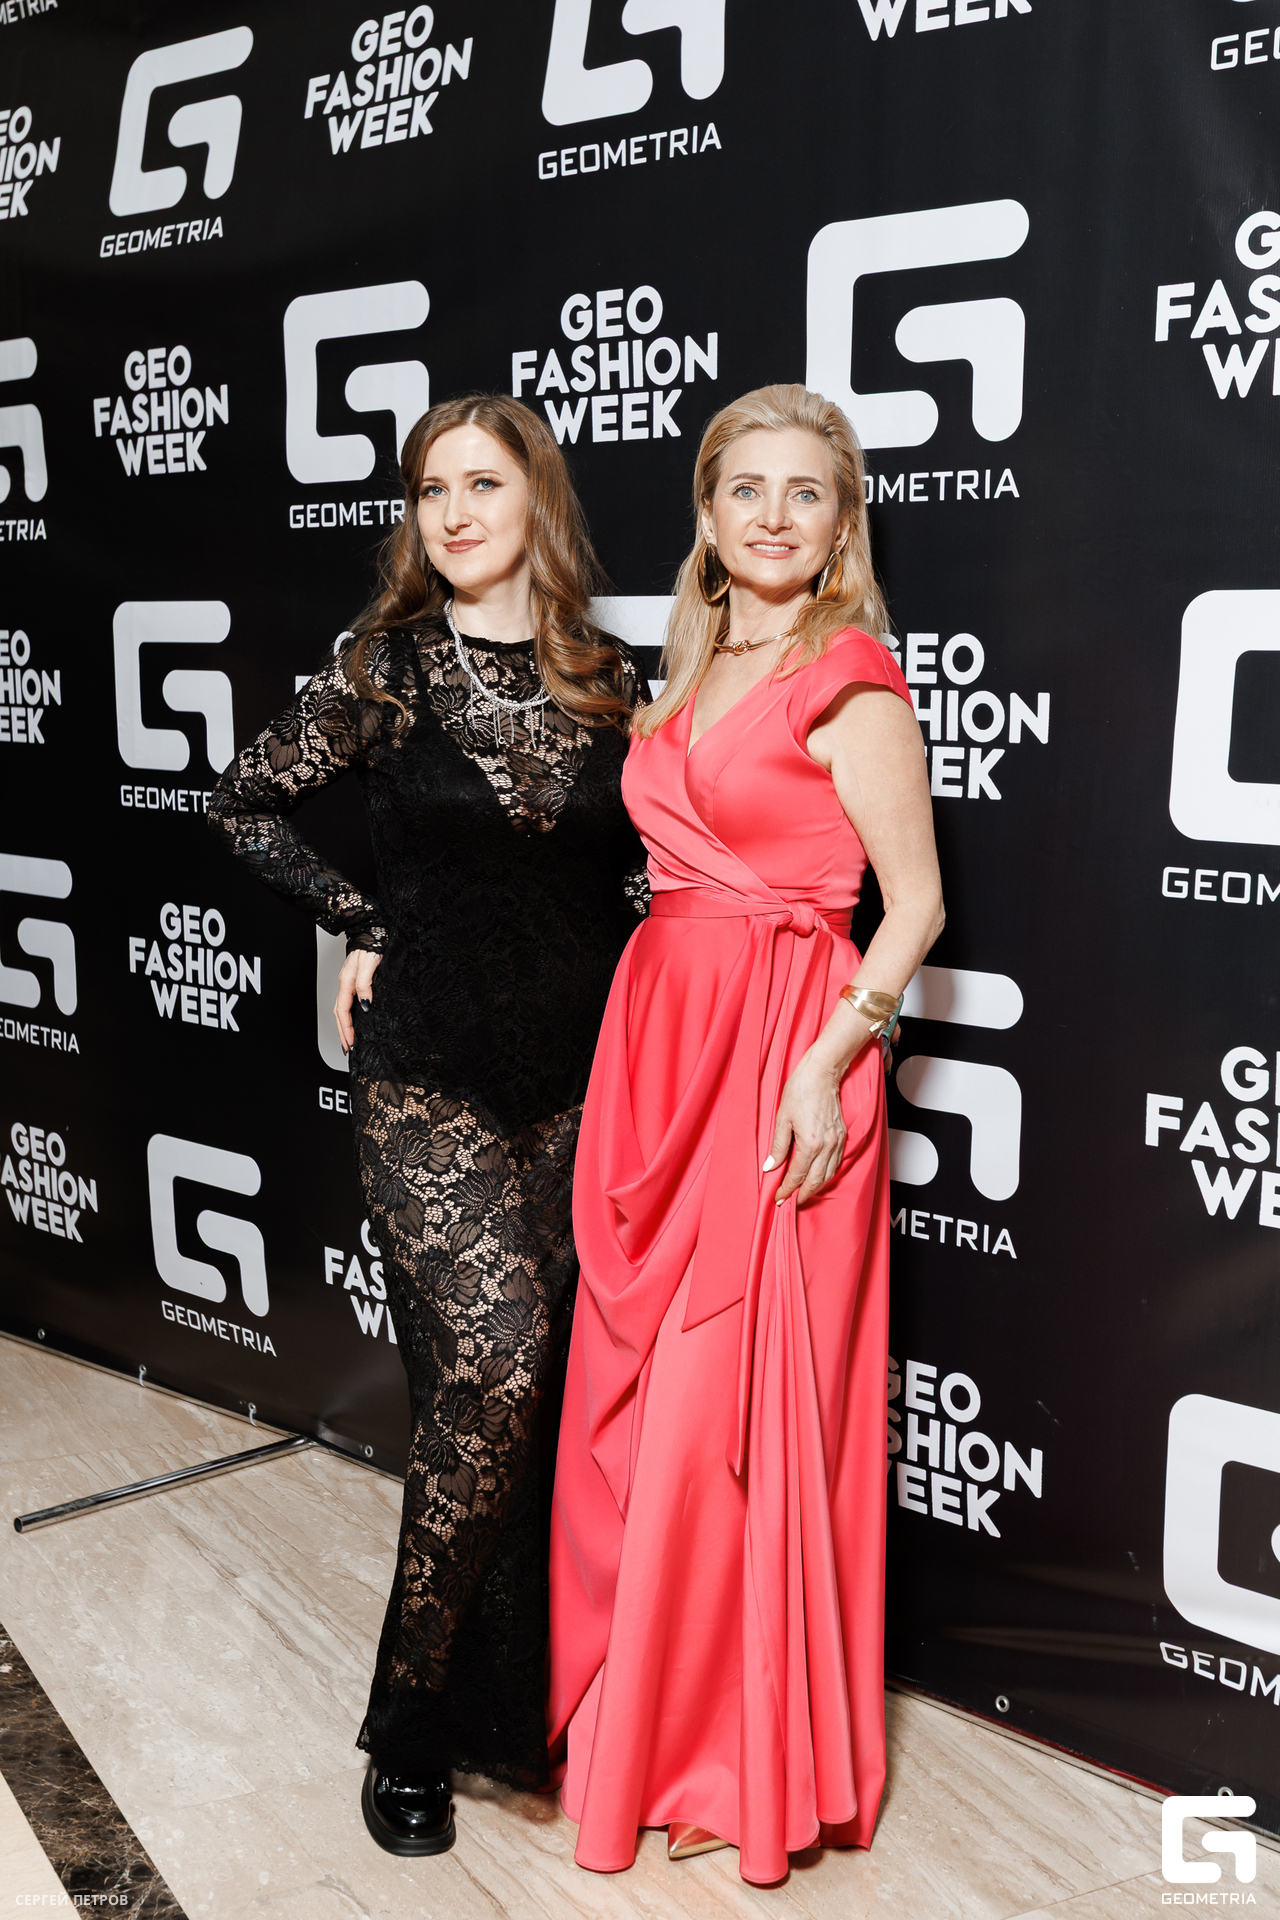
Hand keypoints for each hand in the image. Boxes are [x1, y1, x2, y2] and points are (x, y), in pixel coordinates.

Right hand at [335, 949, 380, 1052]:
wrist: (373, 933)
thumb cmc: (372, 947)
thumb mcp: (369, 965)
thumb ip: (365, 984)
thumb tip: (364, 1005)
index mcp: (346, 982)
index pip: (342, 1011)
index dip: (346, 1028)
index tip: (351, 1042)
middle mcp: (346, 984)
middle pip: (339, 1014)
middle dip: (342, 1032)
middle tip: (348, 1048)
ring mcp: (349, 984)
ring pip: (342, 1010)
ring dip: (344, 1026)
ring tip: (349, 1040)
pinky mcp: (355, 983)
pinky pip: (348, 1004)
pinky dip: (349, 1017)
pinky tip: (354, 1022)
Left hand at [765, 1052, 847, 1205]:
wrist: (821, 1074)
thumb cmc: (801, 1090)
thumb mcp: (782, 1118)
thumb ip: (778, 1146)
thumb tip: (771, 1166)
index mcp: (810, 1144)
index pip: (797, 1175)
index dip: (787, 1189)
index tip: (779, 1197)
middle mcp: (826, 1146)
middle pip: (815, 1181)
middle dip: (802, 1194)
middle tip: (791, 1201)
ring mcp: (837, 1142)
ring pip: (828, 1175)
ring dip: (816, 1187)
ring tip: (803, 1193)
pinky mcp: (842, 1137)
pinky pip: (836, 1163)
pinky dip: (827, 1174)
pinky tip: (818, 1176)